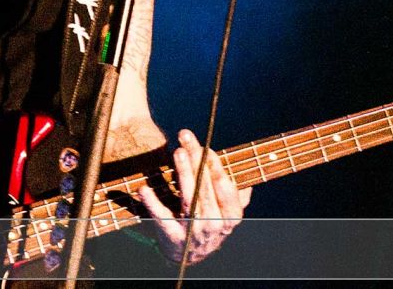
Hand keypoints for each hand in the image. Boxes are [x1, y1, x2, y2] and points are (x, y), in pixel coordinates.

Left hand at [135, 128, 251, 264]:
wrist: (190, 255)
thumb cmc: (210, 224)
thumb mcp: (227, 213)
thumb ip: (236, 196)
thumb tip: (248, 178)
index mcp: (231, 216)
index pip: (225, 186)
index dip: (215, 165)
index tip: (206, 146)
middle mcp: (215, 224)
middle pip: (206, 187)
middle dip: (197, 159)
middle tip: (186, 137)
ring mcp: (194, 230)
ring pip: (189, 198)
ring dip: (183, 173)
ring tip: (177, 152)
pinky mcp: (172, 235)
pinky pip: (162, 217)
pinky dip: (152, 203)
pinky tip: (144, 189)